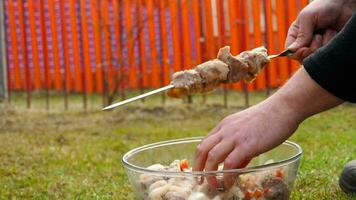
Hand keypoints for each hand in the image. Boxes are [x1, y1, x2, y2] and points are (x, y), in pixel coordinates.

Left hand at [193, 68, 342, 188]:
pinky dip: (226, 175)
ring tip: (213, 184)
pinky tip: (229, 182)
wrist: (284, 107)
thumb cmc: (270, 119)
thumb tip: (235, 168)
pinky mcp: (247, 145)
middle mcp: (226, 130)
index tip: (200, 169)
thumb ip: (239, 148)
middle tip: (199, 179)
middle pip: (202, 149)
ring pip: (212, 157)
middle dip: (197, 166)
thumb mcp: (247, 129)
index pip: (205, 142)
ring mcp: (235, 137)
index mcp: (225, 125)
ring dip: (209, 173)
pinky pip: (230, 163)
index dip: (199, 158)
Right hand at [286, 0, 355, 60]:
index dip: (297, 53)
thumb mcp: (308, 17)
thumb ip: (301, 34)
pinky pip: (327, 53)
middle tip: (318, 34)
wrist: (344, 4)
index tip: (304, 48)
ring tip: (327, 30)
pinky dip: (331, 42)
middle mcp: (305, 42)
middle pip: (303, 57)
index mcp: (296, 35)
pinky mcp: (328, 48)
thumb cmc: (323, 7)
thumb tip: (291, 50)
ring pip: (316, 55)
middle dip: (312, 47)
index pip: (290, 51)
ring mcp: (317, 45)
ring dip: (324, 42)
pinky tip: (333, 33)